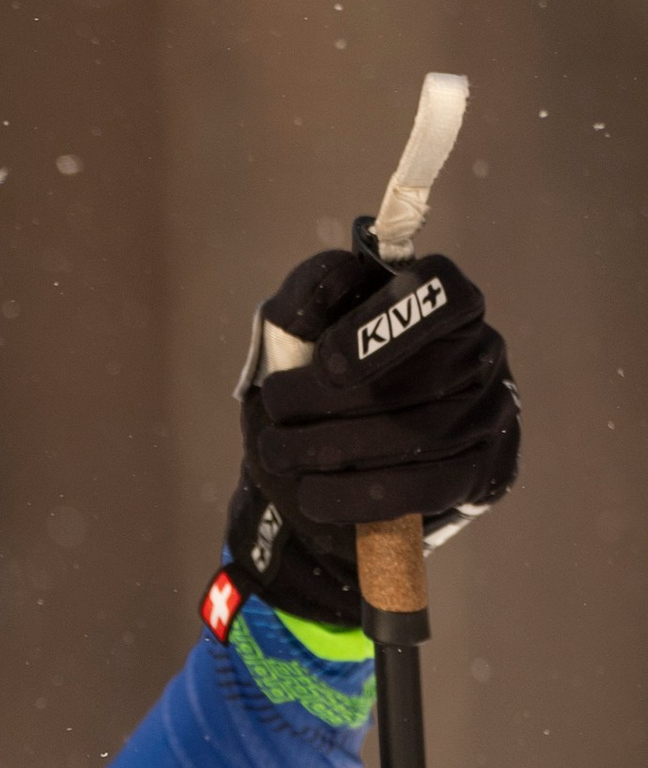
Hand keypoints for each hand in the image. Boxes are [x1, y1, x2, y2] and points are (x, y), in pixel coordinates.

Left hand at [224, 242, 518, 628]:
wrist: (327, 474)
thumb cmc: (315, 392)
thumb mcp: (296, 337)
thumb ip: (308, 297)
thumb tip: (339, 272)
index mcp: (442, 306)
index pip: (440, 291)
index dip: (385, 322)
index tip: (324, 361)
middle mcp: (482, 353)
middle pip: (420, 374)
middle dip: (330, 398)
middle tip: (275, 411)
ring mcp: (492, 414)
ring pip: (422, 434)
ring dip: (334, 448)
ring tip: (278, 453)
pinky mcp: (487, 472)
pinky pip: (430, 487)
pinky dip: (361, 494)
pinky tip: (313, 494)